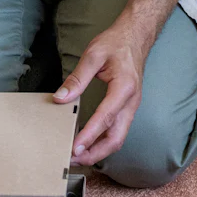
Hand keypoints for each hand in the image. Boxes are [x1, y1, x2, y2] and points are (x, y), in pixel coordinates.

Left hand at [54, 17, 152, 166]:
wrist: (135, 37)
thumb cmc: (116, 43)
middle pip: (116, 138)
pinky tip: (88, 144)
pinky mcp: (127, 108)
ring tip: (78, 156)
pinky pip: (117, 131)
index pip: (105, 117)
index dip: (89, 136)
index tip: (75, 147)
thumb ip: (77, 78)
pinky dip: (103, 142)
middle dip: (95, 153)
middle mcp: (131, 102)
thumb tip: (60, 98)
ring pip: (118, 138)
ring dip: (99, 151)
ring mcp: (131, 107)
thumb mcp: (93, 55)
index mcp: (124, 87)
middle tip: (73, 158)